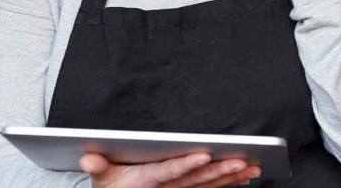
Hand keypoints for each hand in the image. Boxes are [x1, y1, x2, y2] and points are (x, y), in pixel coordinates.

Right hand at [80, 152, 260, 187]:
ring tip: (253, 167)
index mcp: (147, 180)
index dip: (186, 164)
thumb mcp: (101, 177)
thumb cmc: (113, 185)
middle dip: (220, 169)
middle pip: (197, 179)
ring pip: (210, 184)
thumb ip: (98, 166)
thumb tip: (88, 158)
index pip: (169, 171)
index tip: (203, 155)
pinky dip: (231, 182)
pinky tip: (247, 176)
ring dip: (232, 176)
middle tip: (242, 161)